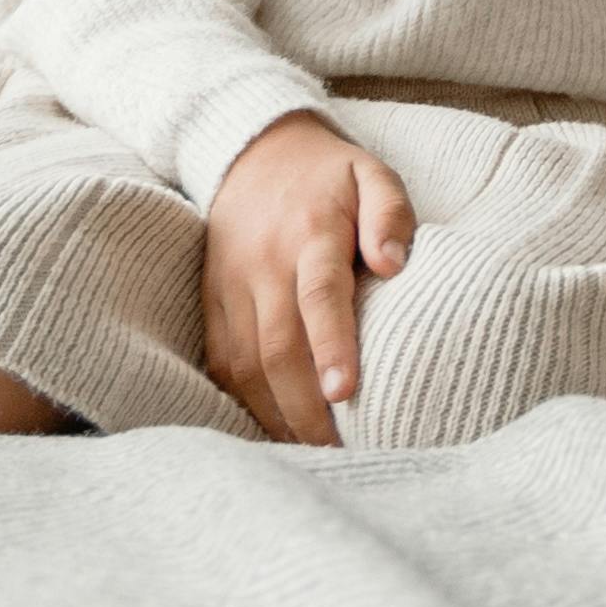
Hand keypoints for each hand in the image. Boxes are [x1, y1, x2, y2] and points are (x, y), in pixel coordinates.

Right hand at [200, 111, 412, 445]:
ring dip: (276, 413)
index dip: (330, 344)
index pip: (317, 294)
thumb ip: (389, 213)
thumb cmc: (329, 176)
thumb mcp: (372, 174)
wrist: (251, 155)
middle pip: (277, 345)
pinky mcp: (211, 301)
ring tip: (312, 452)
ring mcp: (231, 285)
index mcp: (309, 231)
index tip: (344, 392)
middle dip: (306, 405)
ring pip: (245, 363)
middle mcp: (262, 263)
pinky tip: (276, 428)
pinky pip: (222, 362)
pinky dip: (245, 402)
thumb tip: (393, 262)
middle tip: (340, 450)